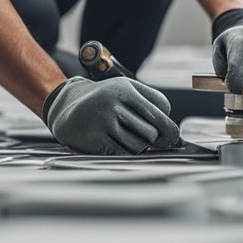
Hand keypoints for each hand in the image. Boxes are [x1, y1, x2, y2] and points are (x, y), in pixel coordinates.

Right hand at [44, 76, 180, 154]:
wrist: (67, 107)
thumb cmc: (105, 100)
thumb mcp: (126, 91)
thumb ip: (152, 106)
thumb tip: (175, 137)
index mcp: (125, 89)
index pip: (160, 110)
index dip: (169, 127)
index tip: (171, 136)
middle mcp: (113, 103)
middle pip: (152, 132)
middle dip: (153, 139)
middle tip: (147, 138)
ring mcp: (102, 121)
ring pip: (139, 146)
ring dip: (138, 146)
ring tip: (126, 136)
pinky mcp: (94, 139)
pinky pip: (122, 153)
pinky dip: (124, 152)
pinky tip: (115, 142)